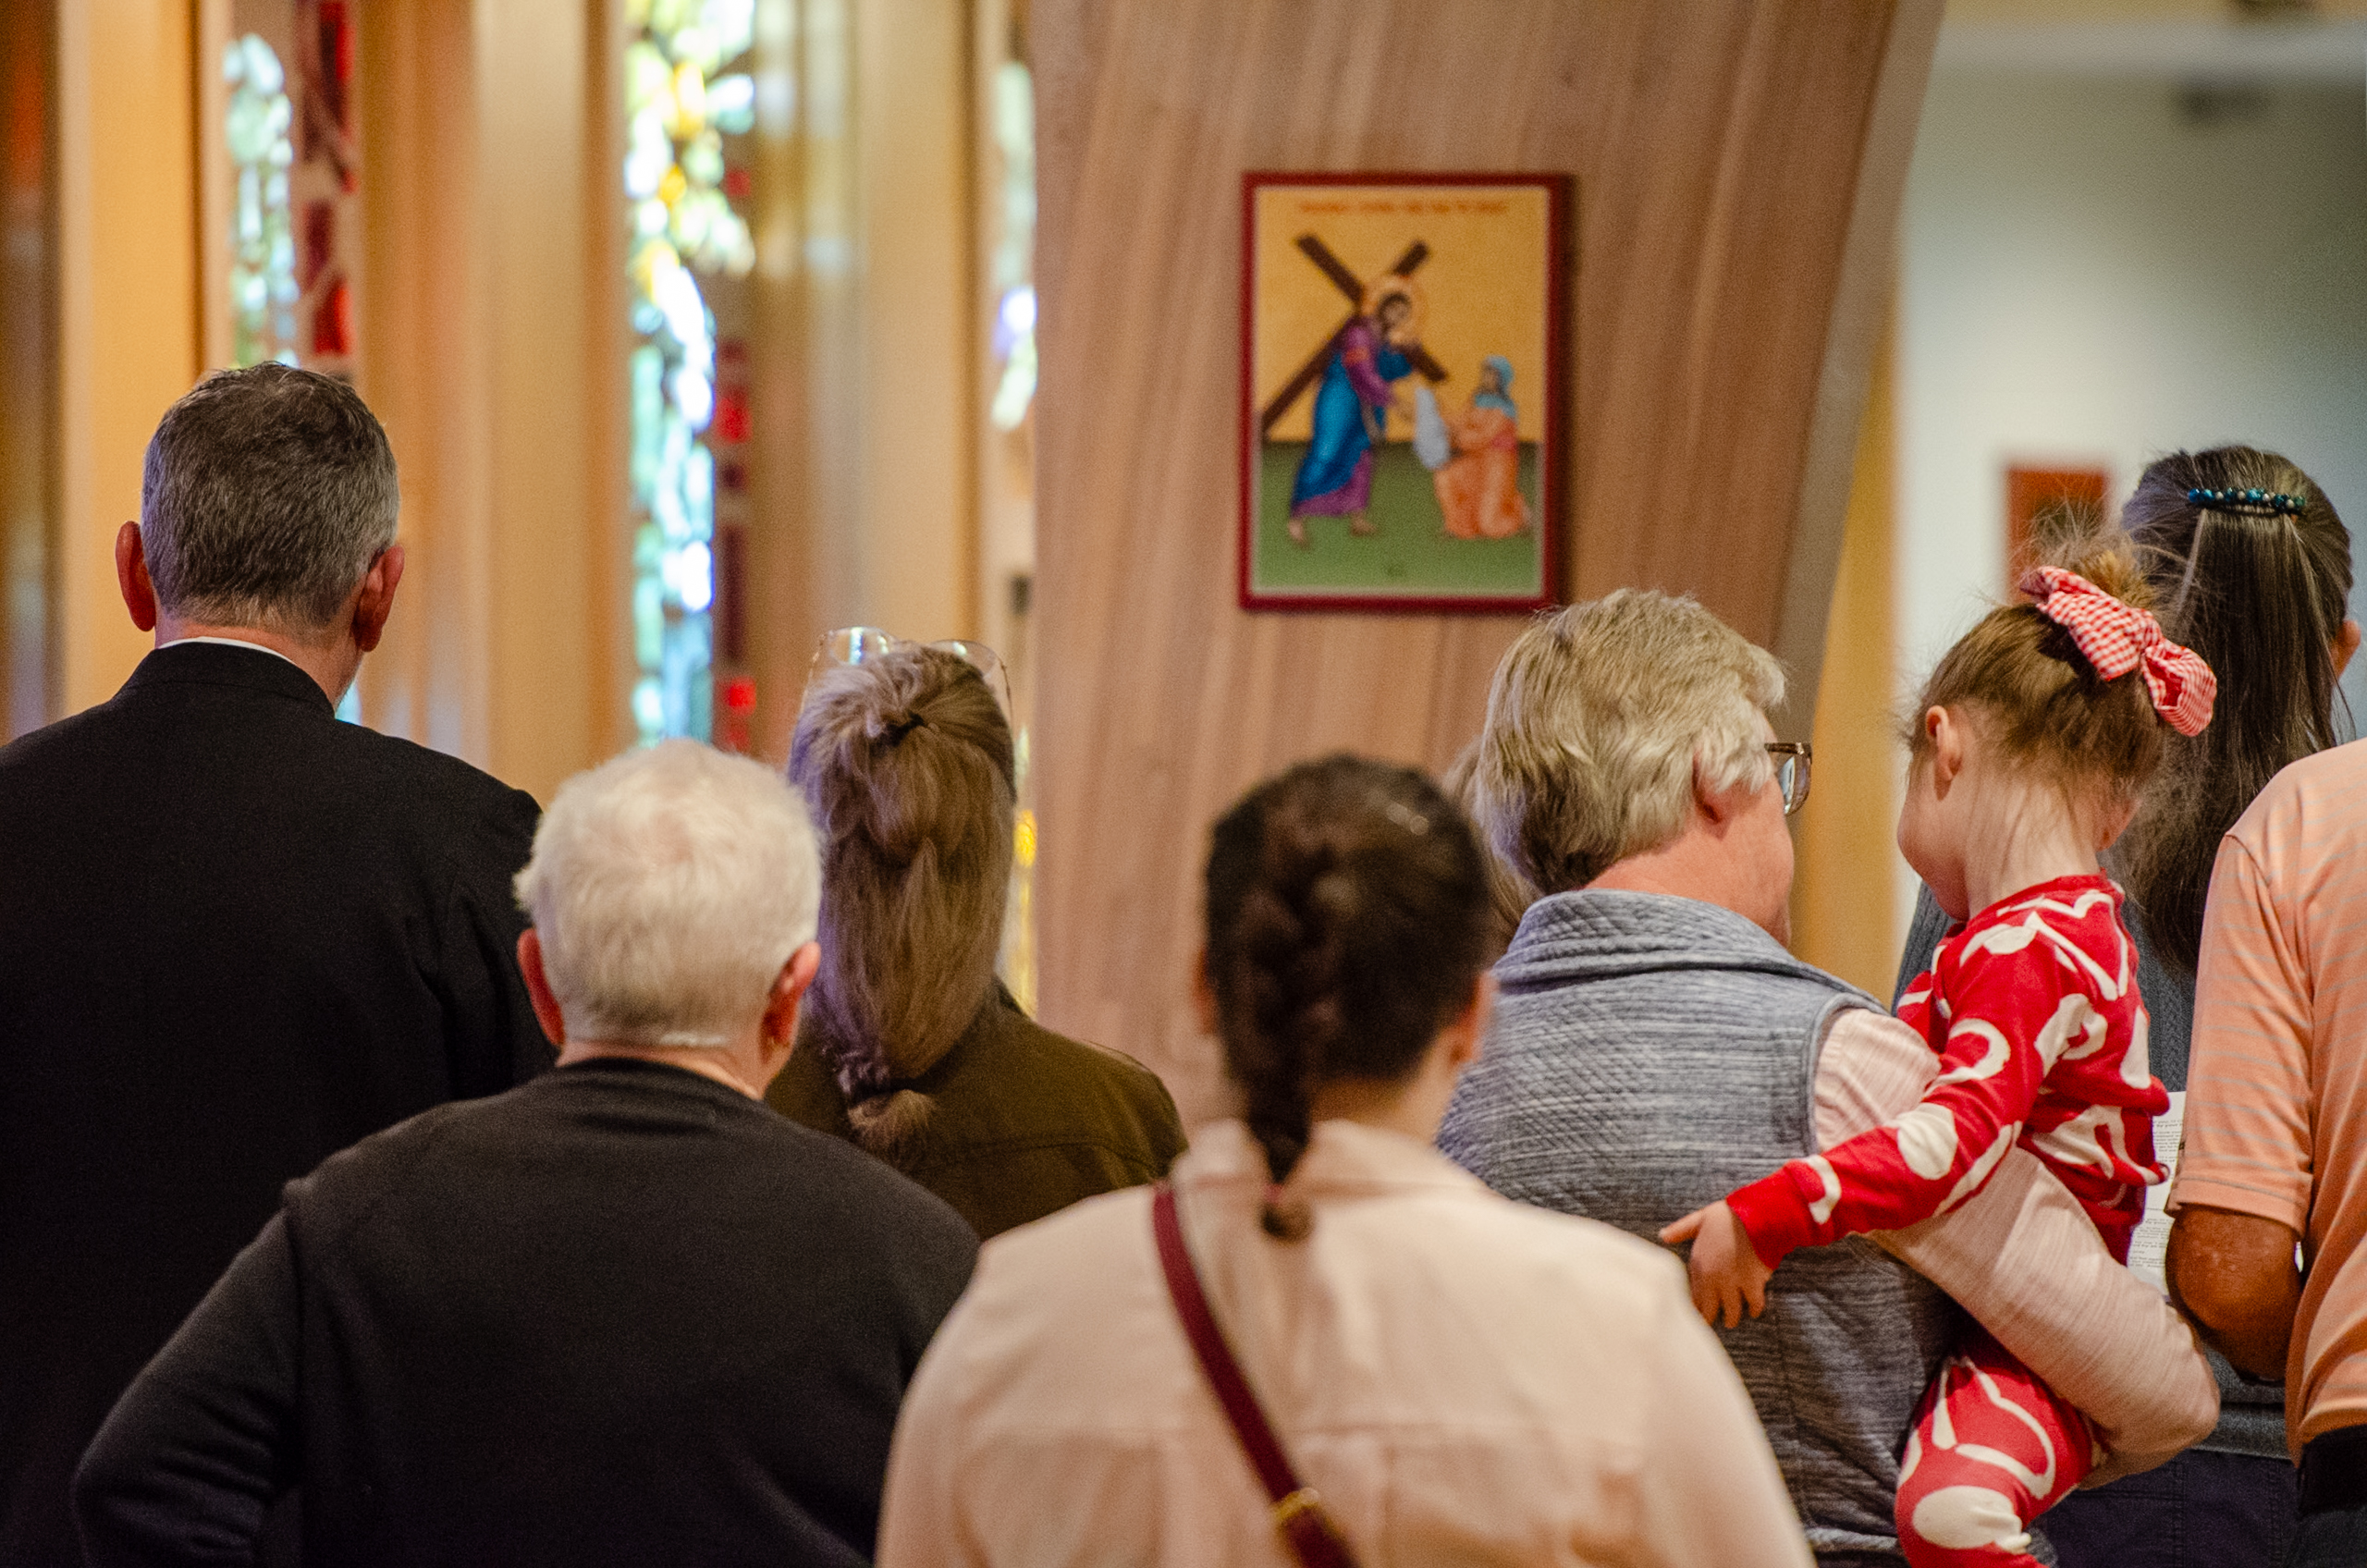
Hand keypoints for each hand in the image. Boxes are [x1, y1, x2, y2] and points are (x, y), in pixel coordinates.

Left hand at [1660, 1201, 1773, 1328]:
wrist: (1755, 1217)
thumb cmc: (1727, 1215)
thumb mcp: (1699, 1219)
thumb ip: (1679, 1230)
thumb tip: (1662, 1235)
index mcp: (1698, 1264)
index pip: (1692, 1294)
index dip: (1693, 1306)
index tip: (1692, 1313)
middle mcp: (1713, 1278)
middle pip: (1709, 1309)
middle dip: (1709, 1318)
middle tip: (1709, 1325)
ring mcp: (1733, 1283)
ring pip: (1731, 1311)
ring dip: (1731, 1318)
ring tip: (1730, 1322)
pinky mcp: (1753, 1283)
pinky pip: (1754, 1303)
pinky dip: (1754, 1309)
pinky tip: (1753, 1312)